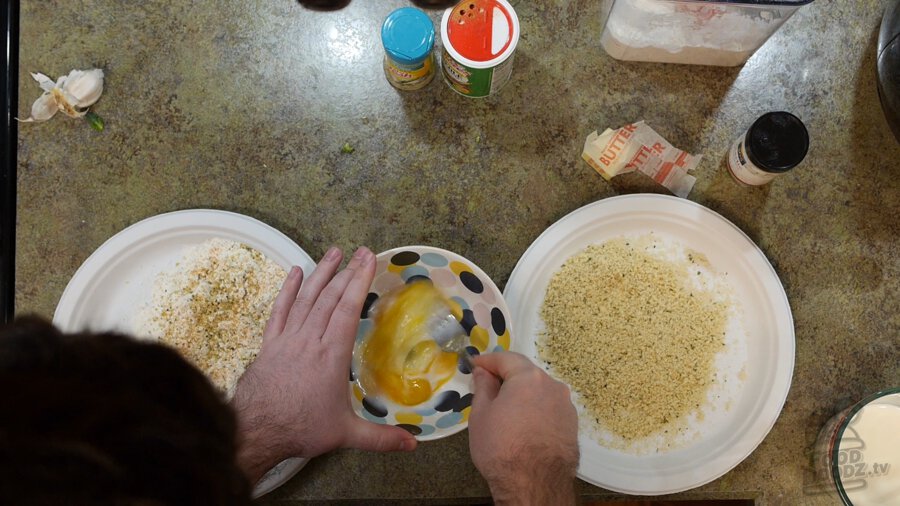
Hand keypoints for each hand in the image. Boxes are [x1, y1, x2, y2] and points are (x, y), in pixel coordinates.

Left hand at [231, 247, 416, 483]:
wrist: (255, 431)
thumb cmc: (300, 429)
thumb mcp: (345, 434)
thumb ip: (380, 438)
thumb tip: (412, 445)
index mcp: (330, 355)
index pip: (346, 309)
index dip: (358, 282)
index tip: (369, 260)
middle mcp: (309, 340)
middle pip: (329, 298)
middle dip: (347, 272)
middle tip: (360, 251)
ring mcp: (287, 339)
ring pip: (306, 298)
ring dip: (321, 273)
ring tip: (334, 252)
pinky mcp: (270, 344)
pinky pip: (280, 310)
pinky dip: (288, 290)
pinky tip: (296, 272)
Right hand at [468, 352, 578, 505]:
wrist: (534, 484)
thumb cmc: (501, 447)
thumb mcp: (481, 415)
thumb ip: (483, 387)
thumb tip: (484, 371)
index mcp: (529, 378)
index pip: (506, 359)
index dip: (488, 360)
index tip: (475, 364)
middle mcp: (553, 386)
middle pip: (526, 373)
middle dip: (506, 377)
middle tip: (487, 387)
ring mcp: (566, 406)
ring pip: (540, 392)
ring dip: (523, 395)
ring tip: (506, 410)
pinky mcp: (572, 426)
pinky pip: (550, 409)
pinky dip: (536, 410)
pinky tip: (524, 426)